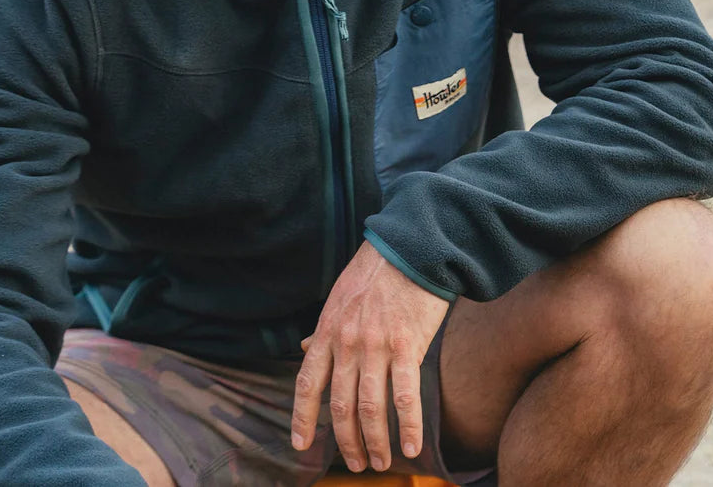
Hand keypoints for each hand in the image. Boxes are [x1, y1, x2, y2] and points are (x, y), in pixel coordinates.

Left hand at [290, 241, 449, 472]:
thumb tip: (305, 347)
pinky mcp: (407, 346)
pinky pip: (405, 397)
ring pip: (370, 409)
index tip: (300, 445)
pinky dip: (408, 427)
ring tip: (381, 462)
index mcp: (327, 330)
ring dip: (375, 443)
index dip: (302, 418)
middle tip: (356, 464)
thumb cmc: (375, 271)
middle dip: (346, 442)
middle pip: (341, 406)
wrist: (410, 247)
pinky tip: (411, 447)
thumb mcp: (339, 296)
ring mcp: (376, 346)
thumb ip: (323, 328)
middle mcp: (347, 343)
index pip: (308, 383)